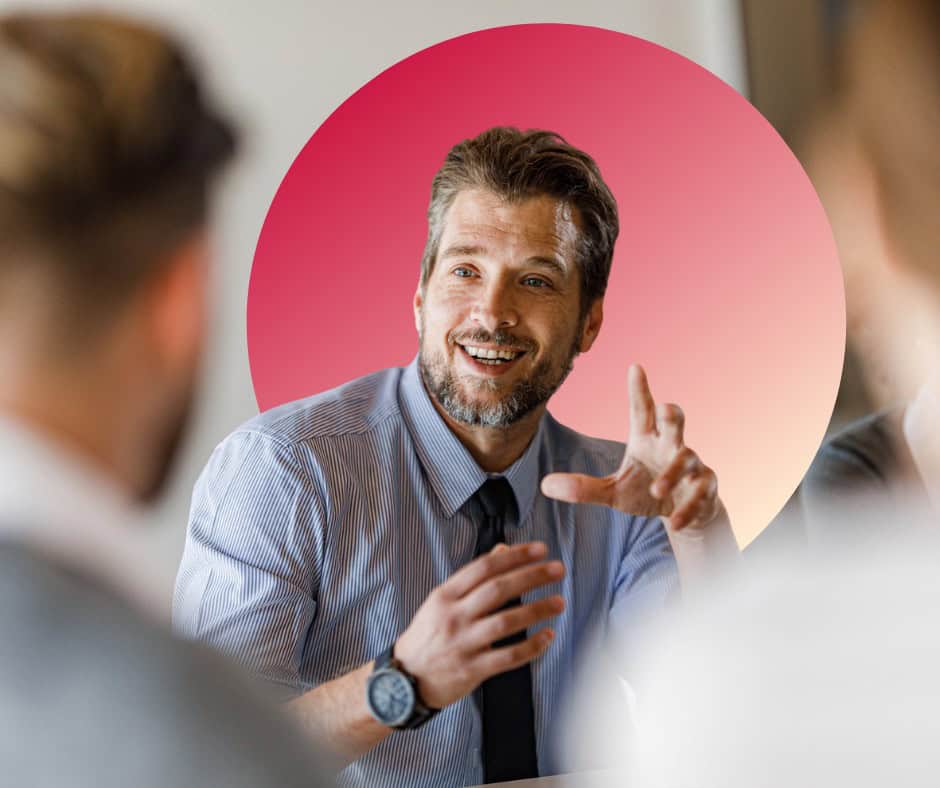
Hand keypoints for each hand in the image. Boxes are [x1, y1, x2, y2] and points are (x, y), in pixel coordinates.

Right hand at [394, 542, 563, 709]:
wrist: (403, 680)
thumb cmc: (427, 635)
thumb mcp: (441, 601)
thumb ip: (472, 578)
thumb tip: (503, 550)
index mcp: (445, 595)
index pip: (484, 567)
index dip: (515, 556)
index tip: (540, 550)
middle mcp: (453, 616)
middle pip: (498, 590)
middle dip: (532, 576)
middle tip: (557, 569)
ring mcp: (463, 644)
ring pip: (506, 622)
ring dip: (537, 610)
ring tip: (559, 601)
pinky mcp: (471, 670)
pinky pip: (508, 656)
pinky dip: (531, 647)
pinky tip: (548, 636)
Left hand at [541, 364, 719, 530]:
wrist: (683, 514)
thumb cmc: (646, 491)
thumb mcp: (612, 492)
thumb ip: (583, 488)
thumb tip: (545, 484)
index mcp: (646, 439)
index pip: (642, 410)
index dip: (639, 390)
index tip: (634, 367)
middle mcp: (669, 445)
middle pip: (674, 420)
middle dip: (671, 413)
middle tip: (664, 410)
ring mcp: (690, 465)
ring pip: (687, 457)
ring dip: (673, 473)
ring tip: (657, 491)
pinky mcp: (704, 487)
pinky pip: (700, 492)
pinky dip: (688, 507)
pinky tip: (674, 521)